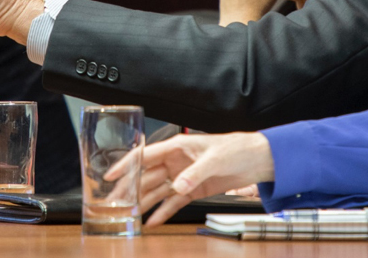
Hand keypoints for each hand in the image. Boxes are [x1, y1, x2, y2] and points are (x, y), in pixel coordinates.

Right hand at [129, 132, 274, 225]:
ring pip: (157, 191)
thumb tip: (177, 185)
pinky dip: (164, 212)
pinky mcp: (193, 190)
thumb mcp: (215, 158)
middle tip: (115, 202)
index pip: (145, 155)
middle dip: (130, 188)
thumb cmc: (236, 148)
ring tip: (130, 214)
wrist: (257, 160)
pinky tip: (153, 221)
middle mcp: (176, 162)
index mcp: (177, 147)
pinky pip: (174, 202)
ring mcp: (183, 177)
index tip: (110, 175)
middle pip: (147, 176)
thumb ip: (195, 173)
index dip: (126, 164)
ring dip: (144, 202)